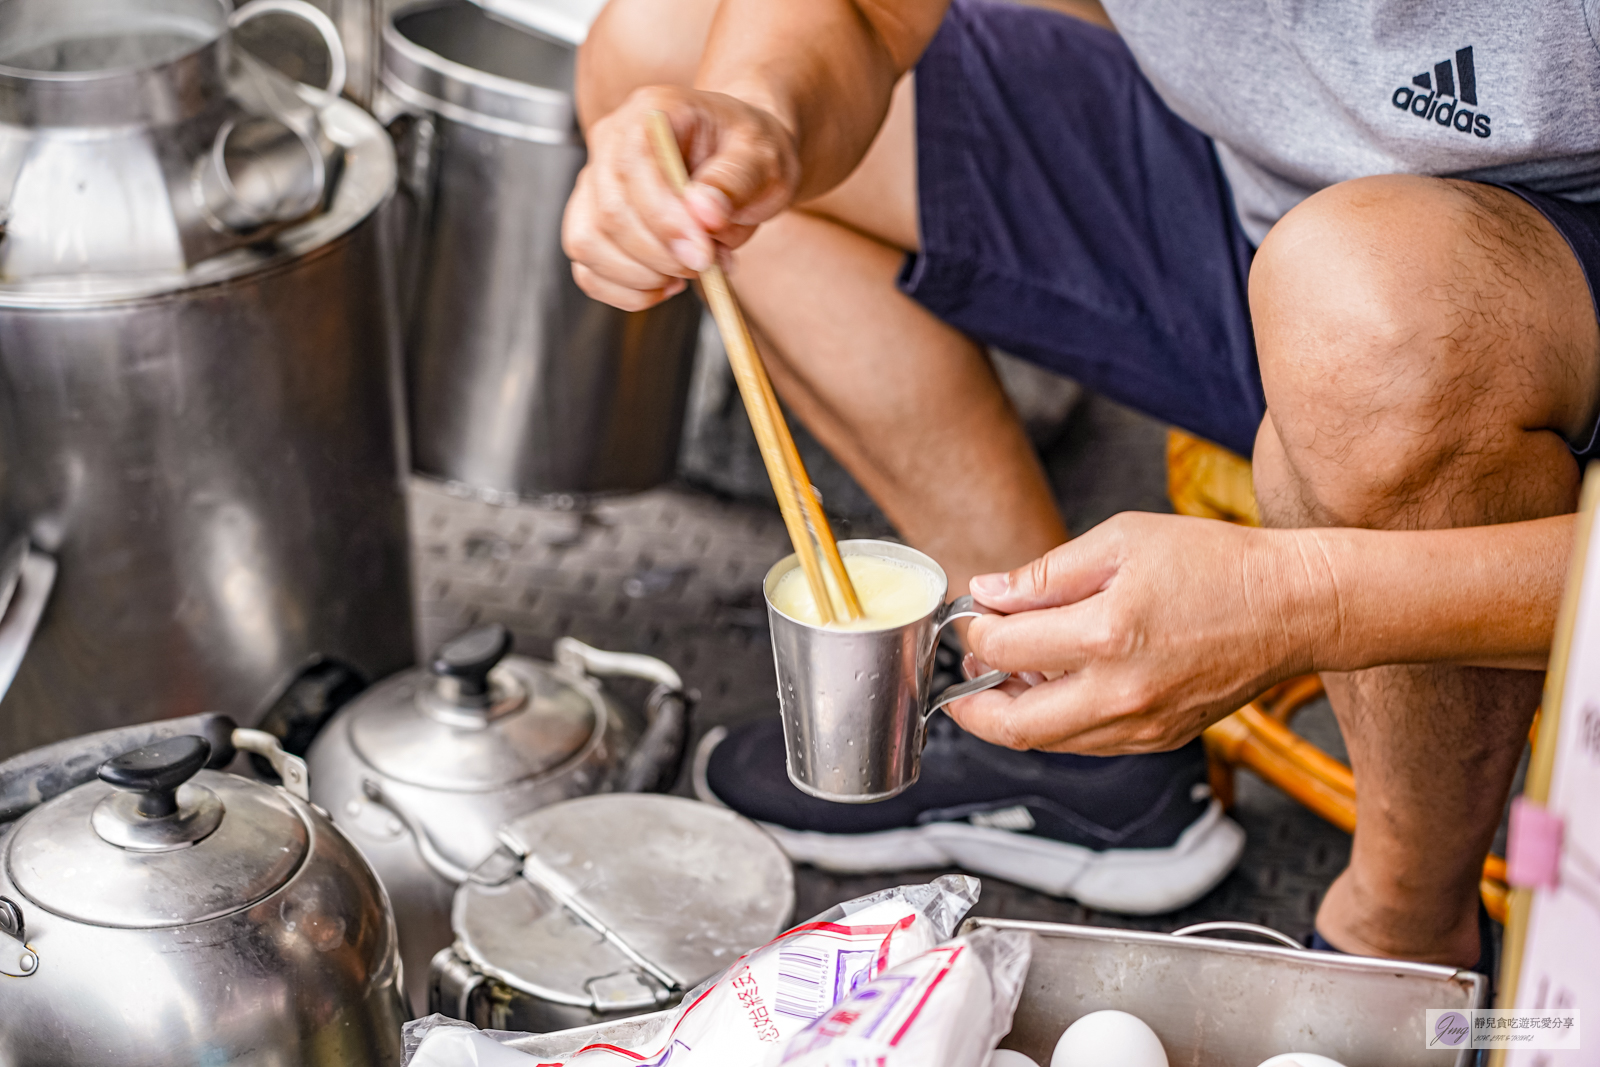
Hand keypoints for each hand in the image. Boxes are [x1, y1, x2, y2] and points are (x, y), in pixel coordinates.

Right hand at [562, 86, 801, 310]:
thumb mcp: (762, 157)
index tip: (703, 255)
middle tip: (706, 264)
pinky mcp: (592, 220)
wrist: (741, 159)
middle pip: (610, 212)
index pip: (634, 166)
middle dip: (661, 255)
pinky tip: (664, 285)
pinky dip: (624, 290)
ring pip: (589, 243)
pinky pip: (587, 268)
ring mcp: (596, 183)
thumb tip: (704, 214)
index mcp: (652, 111)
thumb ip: (735, 180)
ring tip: (689, 272)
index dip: (665, 219)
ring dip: (642, 275)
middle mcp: (612, 142)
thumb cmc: (749, 151)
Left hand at [949, 512, 1321, 753]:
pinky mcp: (1160, 738)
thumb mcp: (1122, 541)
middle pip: (1014, 725)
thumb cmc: (1216, 564)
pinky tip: (1054, 688)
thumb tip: (989, 593)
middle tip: (962, 678)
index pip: (1007, 648)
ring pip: (1049, 742)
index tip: (974, 615)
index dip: (977, 631)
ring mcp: (1142, 725)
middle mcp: (1120, 694)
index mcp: (1106, 635)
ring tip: (1005, 679)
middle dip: (971, 704)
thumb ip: (1047, 573)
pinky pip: (1088, 744)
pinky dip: (1058, 724)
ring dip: (1014, 716)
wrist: (1294, 606)